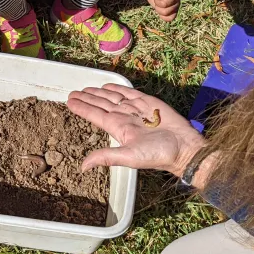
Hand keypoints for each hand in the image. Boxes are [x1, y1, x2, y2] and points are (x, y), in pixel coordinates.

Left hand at [67, 84, 206, 176]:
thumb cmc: (158, 154)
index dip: (82, 108)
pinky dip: (119, 88)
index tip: (69, 101)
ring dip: (99, 93)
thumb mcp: (129, 157)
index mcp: (118, 128)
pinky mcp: (149, 102)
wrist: (183, 147)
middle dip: (87, 98)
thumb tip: (83, 166)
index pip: (95, 115)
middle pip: (101, 104)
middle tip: (73, 93)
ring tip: (86, 89)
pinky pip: (130, 93)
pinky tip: (109, 86)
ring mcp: (136, 109)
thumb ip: (106, 157)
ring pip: (113, 97)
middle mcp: (125, 117)